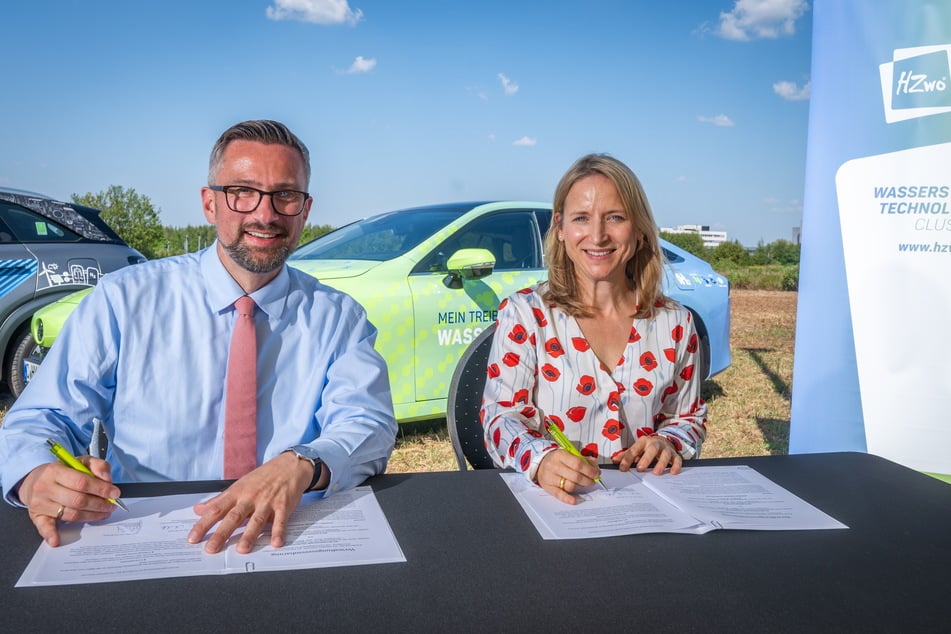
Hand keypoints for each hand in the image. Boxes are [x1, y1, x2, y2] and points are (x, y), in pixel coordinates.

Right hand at [17, 458, 120, 546]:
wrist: (35, 480)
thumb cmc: (62, 471)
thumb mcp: (81, 461)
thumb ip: (98, 465)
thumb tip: (108, 480)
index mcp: (55, 471)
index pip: (82, 482)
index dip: (101, 489)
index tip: (115, 493)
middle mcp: (45, 487)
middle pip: (78, 500)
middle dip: (99, 504)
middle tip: (111, 505)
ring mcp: (40, 503)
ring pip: (70, 514)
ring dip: (91, 516)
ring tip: (104, 513)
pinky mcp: (36, 515)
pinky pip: (44, 527)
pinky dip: (50, 534)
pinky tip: (56, 540)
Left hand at [187, 451, 315, 553]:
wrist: (289, 465)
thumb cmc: (262, 477)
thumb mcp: (239, 485)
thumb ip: (219, 500)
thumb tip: (198, 509)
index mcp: (237, 493)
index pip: (216, 510)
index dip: (203, 524)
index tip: (193, 538)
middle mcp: (250, 498)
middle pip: (234, 517)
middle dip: (222, 533)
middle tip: (211, 548)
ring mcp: (267, 502)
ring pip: (256, 520)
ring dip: (249, 535)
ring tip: (241, 550)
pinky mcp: (283, 505)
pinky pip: (280, 520)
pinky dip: (278, 531)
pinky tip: (276, 543)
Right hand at [536, 449, 602, 504]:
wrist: (540, 464)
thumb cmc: (557, 460)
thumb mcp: (568, 454)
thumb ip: (583, 459)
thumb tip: (595, 466)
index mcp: (560, 455)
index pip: (577, 463)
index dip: (589, 470)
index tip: (596, 473)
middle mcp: (554, 466)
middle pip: (575, 476)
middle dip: (587, 480)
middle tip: (592, 481)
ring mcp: (550, 477)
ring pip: (569, 486)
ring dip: (581, 487)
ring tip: (584, 485)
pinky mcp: (548, 488)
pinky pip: (559, 494)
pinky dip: (567, 498)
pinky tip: (574, 500)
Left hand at [614, 435, 682, 474]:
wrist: (663, 441)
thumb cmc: (646, 448)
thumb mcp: (636, 449)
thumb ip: (626, 455)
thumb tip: (614, 461)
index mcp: (643, 442)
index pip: (634, 450)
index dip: (628, 459)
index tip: (622, 468)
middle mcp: (655, 444)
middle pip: (652, 449)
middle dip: (646, 459)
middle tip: (640, 469)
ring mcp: (666, 449)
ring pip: (665, 455)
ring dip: (661, 464)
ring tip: (656, 473)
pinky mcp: (674, 455)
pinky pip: (677, 460)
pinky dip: (676, 466)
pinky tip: (673, 473)